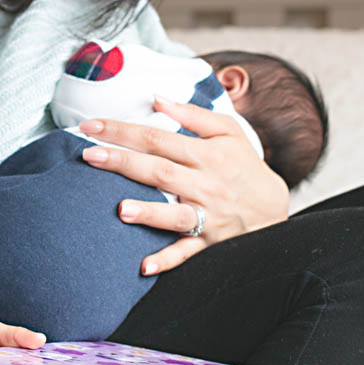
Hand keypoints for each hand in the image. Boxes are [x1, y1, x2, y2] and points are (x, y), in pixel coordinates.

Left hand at [77, 96, 289, 274]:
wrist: (274, 207)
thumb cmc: (244, 165)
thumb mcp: (228, 131)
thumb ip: (193, 114)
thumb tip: (158, 98)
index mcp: (206, 154)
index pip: (158, 138)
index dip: (123, 131)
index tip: (91, 126)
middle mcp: (205, 184)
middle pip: (159, 171)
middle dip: (122, 162)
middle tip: (88, 154)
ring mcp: (207, 215)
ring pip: (175, 214)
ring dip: (149, 213)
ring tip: (121, 209)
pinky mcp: (209, 242)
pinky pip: (186, 253)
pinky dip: (166, 260)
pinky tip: (144, 266)